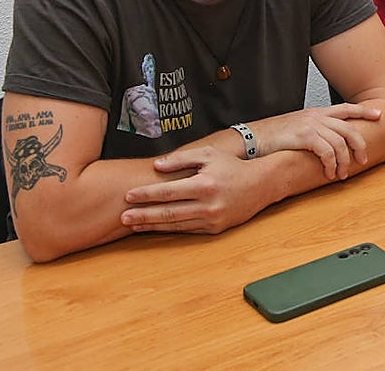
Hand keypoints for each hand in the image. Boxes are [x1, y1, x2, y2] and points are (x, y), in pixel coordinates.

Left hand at [121, 145, 262, 233]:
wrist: (261, 184)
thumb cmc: (232, 166)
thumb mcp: (209, 155)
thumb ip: (181, 159)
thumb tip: (157, 165)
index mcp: (204, 184)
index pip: (168, 191)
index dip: (147, 194)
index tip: (129, 195)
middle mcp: (208, 204)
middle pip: (168, 212)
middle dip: (144, 216)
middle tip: (123, 217)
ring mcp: (212, 219)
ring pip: (176, 225)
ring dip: (153, 226)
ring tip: (134, 225)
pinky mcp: (215, 229)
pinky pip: (188, 230)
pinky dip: (170, 229)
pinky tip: (156, 227)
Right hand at [253, 103, 381, 179]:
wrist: (254, 137)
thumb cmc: (274, 135)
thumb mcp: (298, 126)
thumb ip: (314, 130)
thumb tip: (327, 142)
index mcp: (317, 112)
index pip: (346, 108)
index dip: (364, 111)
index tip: (379, 114)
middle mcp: (317, 116)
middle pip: (350, 128)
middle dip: (360, 145)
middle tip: (363, 160)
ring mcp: (311, 125)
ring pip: (341, 143)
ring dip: (345, 161)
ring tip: (342, 174)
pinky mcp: (305, 137)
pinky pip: (327, 151)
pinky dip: (332, 164)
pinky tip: (329, 173)